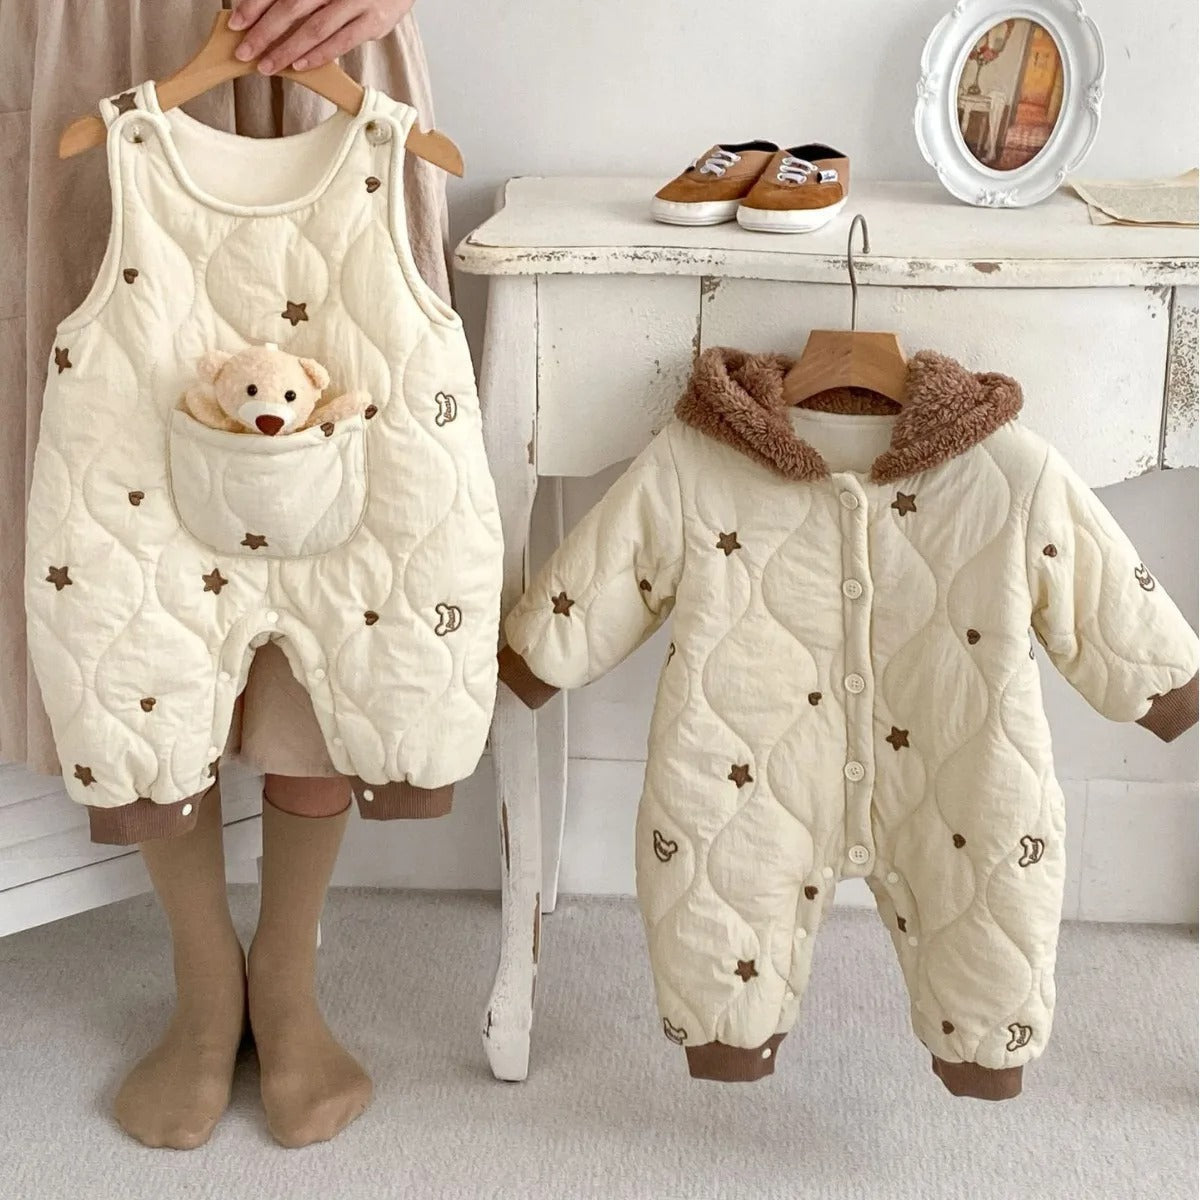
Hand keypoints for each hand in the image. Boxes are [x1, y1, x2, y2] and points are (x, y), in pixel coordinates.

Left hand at [229, 0, 415, 74]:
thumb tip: (264, 11)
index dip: (255, 5)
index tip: (236, 22)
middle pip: (292, 7)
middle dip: (264, 31)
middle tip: (244, 51)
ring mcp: (355, 1)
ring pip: (314, 28)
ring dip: (287, 49)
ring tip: (267, 66)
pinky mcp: (373, 22)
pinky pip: (341, 41)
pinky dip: (319, 55)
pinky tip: (300, 66)